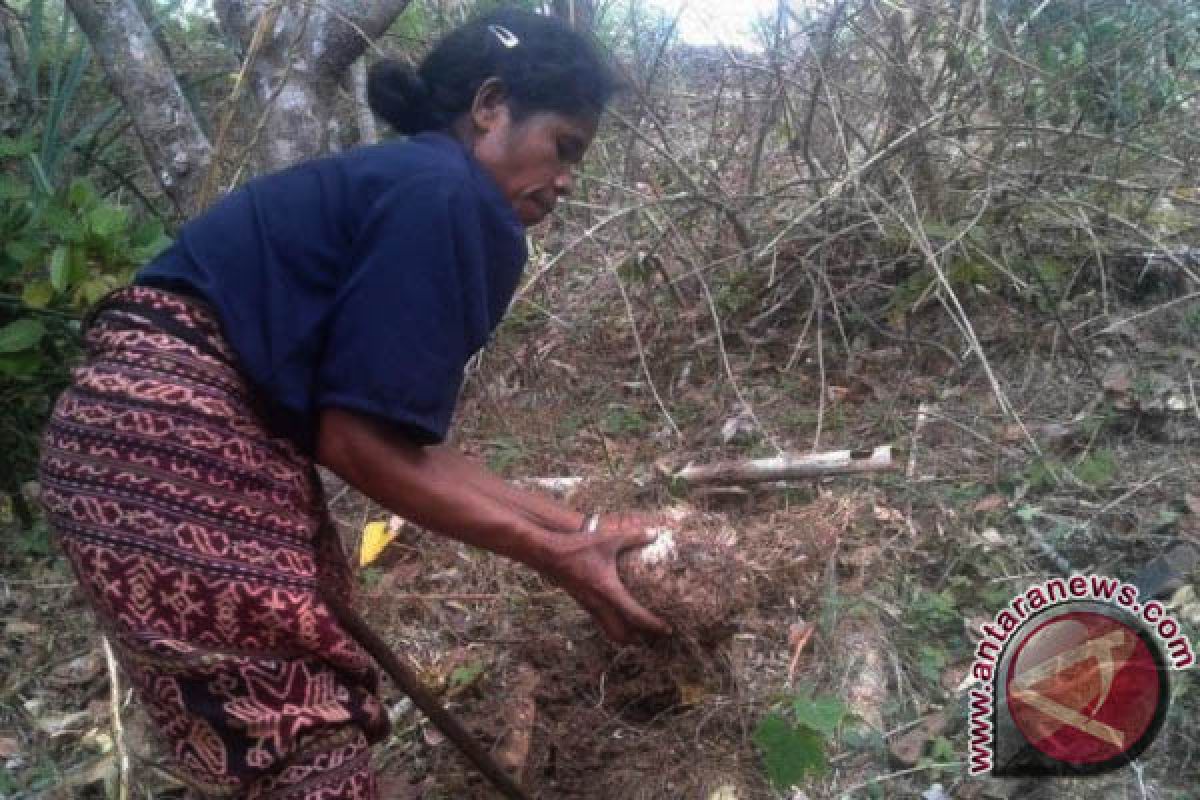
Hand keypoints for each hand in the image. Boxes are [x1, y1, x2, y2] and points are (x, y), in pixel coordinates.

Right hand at [543, 515, 671, 643]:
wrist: (547, 553)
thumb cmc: (577, 546)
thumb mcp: (608, 539)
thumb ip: (633, 536)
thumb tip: (655, 532)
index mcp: (608, 591)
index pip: (635, 616)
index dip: (653, 625)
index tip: (668, 630)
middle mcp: (598, 604)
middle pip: (621, 634)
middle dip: (639, 639)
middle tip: (655, 637)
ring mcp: (589, 606)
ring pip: (609, 631)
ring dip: (625, 635)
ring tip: (640, 633)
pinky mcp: (582, 603)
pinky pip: (601, 622)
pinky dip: (613, 625)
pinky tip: (620, 616)